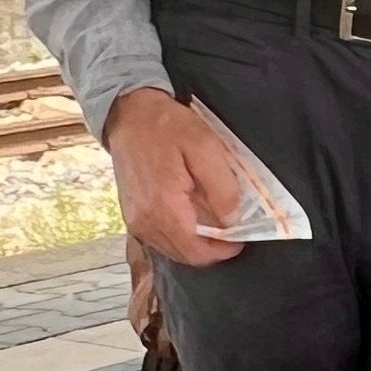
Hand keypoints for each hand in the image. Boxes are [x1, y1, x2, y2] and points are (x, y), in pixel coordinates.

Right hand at [105, 86, 244, 264]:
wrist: (130, 114)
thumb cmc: (166, 126)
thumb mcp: (205, 146)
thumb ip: (222, 187)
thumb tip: (232, 220)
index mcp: (163, 207)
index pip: (197, 253)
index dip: (224, 250)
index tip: (241, 236)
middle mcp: (144, 222)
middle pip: (187, 255)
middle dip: (212, 246)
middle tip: (230, 225)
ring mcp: (135, 221)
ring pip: (174, 249)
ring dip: (197, 240)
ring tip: (212, 215)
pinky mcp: (133, 216)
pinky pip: (162, 238)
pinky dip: (181, 232)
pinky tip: (191, 211)